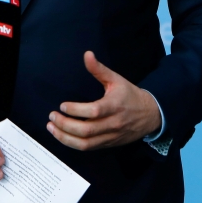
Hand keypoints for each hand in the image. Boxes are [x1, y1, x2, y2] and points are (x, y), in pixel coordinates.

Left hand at [46, 51, 161, 150]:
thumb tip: (87, 54)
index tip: (62, 105)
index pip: (94, 111)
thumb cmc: (130, 95)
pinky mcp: (108, 144)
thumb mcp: (116, 79)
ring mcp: (110, 136)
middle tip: (52, 117)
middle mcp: (112, 124)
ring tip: (51, 128)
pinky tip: (62, 135)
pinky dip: (73, 143)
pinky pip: (88, 148)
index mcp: (114, 106)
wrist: (150, 115)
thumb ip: (99, 69)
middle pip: (86, 130)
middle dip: (65, 125)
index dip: (76, 110)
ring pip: (85, 143)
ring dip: (65, 137)